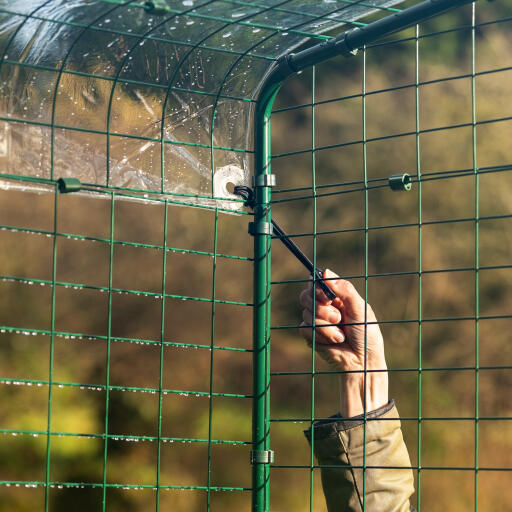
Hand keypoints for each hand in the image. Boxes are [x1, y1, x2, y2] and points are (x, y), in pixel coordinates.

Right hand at [299, 269, 387, 416]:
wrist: (363, 362)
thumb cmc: (367, 334)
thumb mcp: (360, 309)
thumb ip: (344, 290)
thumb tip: (325, 271)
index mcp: (336, 297)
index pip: (316, 283)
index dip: (317, 287)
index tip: (328, 297)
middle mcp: (324, 307)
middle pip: (305, 296)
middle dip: (321, 308)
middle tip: (337, 317)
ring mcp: (316, 321)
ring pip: (306, 313)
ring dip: (325, 326)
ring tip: (341, 335)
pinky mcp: (311, 336)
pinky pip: (305, 328)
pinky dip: (321, 335)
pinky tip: (334, 342)